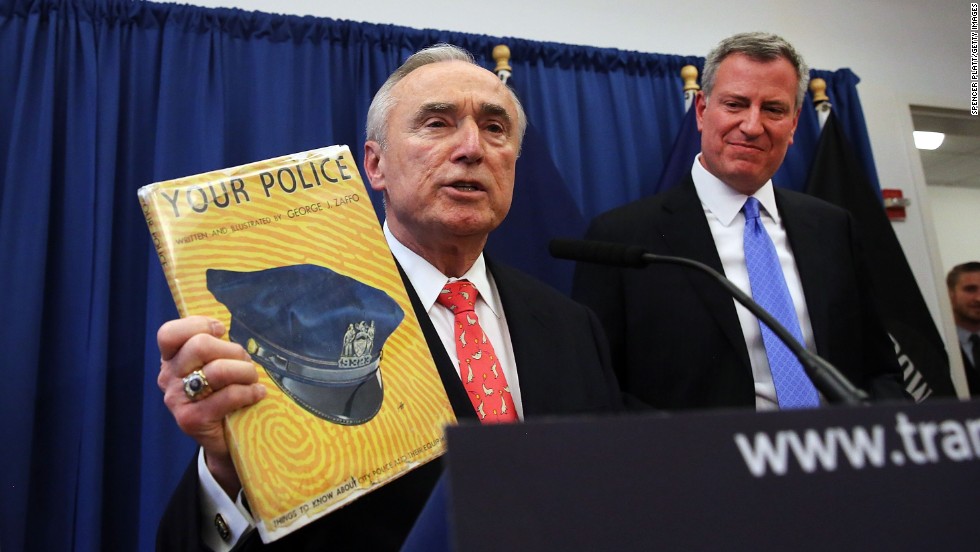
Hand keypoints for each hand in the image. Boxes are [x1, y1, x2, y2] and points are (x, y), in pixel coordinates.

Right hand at [157, 316, 265, 495]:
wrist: (224, 439)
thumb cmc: (223, 393)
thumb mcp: (217, 364)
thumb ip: (215, 346)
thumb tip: (225, 327)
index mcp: (171, 360)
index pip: (169, 333)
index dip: (198, 325)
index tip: (221, 330)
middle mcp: (168, 378)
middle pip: (200, 345)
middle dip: (233, 350)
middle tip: (245, 362)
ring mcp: (177, 400)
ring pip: (217, 370)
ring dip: (245, 371)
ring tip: (253, 379)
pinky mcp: (191, 420)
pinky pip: (228, 396)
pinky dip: (249, 392)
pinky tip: (257, 394)